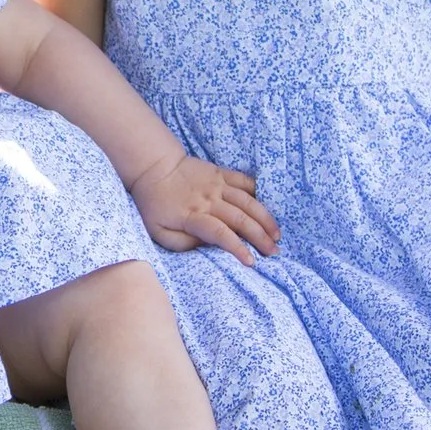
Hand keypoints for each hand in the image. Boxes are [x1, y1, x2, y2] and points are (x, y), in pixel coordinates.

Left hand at [126, 152, 278, 261]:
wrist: (154, 166)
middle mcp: (208, 200)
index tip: (252, 262)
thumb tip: (206, 246)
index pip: (220, 233)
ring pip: (248, 201)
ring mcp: (217, 184)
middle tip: (273, 252)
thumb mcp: (158, 231)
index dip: (238, 248)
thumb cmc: (154, 204)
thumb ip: (181, 243)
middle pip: (240, 219)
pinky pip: (245, 181)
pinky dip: (259, 194)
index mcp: (192, 216)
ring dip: (265, 219)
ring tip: (276, 235)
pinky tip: (268, 208)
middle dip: (260, 237)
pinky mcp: (221, 173)